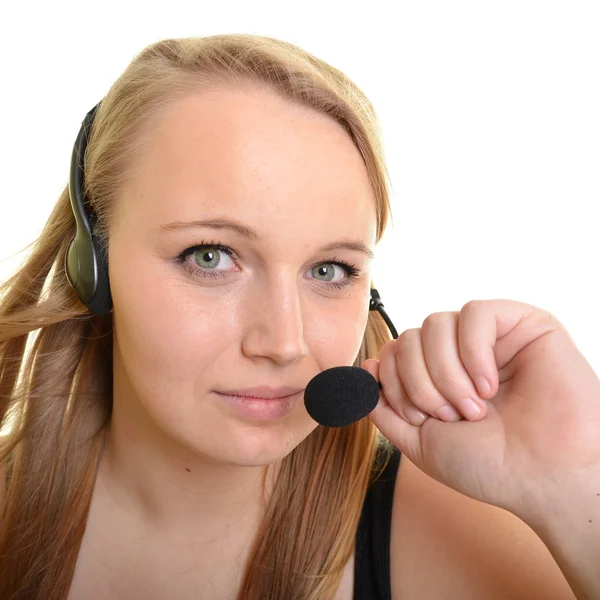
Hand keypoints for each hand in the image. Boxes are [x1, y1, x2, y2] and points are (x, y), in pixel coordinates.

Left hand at [362, 299, 599, 520]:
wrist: (546, 479)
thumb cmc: (490, 465)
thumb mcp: (419, 441)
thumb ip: (385, 407)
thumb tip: (367, 366)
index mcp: (439, 375)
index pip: (394, 351)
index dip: (395, 382)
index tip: (421, 419)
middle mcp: (462, 352)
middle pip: (410, 336)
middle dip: (420, 382)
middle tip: (450, 416)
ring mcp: (492, 336)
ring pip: (436, 323)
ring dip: (446, 373)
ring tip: (474, 407)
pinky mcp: (524, 323)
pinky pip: (475, 313)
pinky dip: (473, 352)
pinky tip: (490, 384)